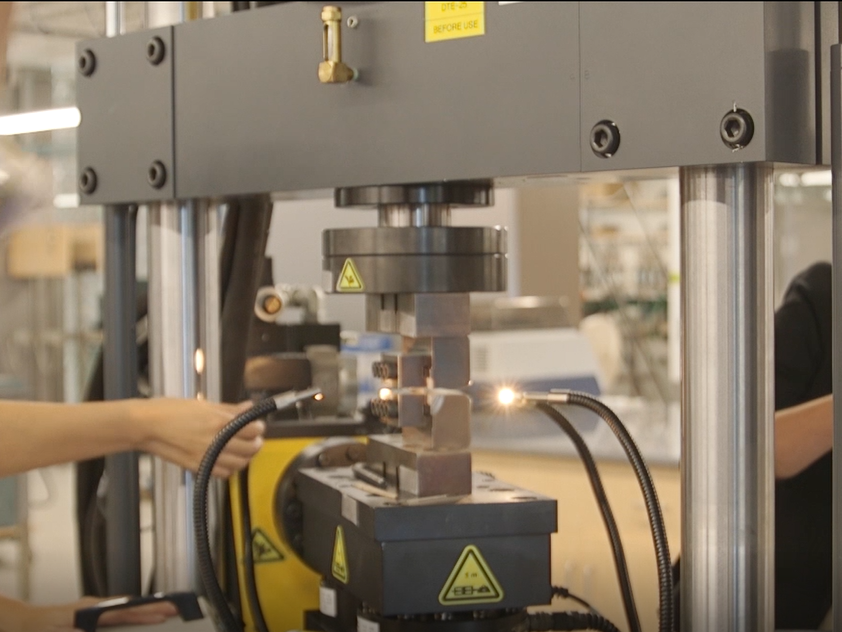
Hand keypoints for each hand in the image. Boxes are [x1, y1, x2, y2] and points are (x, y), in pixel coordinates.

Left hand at [19, 597, 176, 631]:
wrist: (27, 621)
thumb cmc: (41, 628)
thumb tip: (91, 631)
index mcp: (89, 610)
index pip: (123, 613)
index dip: (144, 613)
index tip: (162, 614)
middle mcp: (96, 606)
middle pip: (130, 606)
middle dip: (155, 606)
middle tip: (177, 607)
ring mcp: (97, 608)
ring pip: (128, 607)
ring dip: (148, 608)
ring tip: (169, 610)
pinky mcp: (97, 614)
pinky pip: (121, 612)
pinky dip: (137, 612)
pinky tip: (147, 616)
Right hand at [131, 398, 263, 477]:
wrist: (147, 426)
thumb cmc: (170, 411)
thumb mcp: (203, 404)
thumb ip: (229, 409)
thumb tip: (248, 407)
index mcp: (219, 422)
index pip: (253, 429)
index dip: (258, 427)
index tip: (257, 426)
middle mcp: (216, 441)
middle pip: (251, 448)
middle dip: (255, 443)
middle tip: (253, 438)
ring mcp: (207, 456)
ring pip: (240, 464)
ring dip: (245, 457)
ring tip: (242, 449)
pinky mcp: (198, 467)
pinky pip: (224, 474)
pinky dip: (230, 469)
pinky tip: (227, 460)